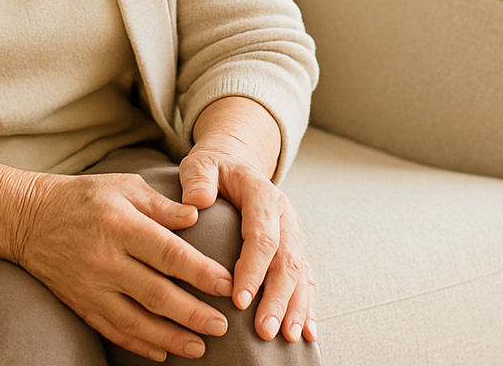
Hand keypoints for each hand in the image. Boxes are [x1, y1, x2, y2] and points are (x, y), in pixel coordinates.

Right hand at [11, 170, 234, 360]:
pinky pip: (111, 330)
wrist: (27, 218)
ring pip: (135, 320)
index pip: (168, 253)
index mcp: (121, 225)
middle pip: (155, 293)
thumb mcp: (124, 185)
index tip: (226, 285)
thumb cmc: (84, 196)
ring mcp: (90, 286)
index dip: (200, 272)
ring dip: (170, 337)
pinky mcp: (79, 303)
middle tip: (222, 326)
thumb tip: (198, 216)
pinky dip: (138, 344)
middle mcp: (105, 259)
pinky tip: (162, 352)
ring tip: (199, 347)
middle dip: (192, 314)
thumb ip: (162, 205)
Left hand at [179, 140, 318, 344]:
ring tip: (286, 337)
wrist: (236, 164)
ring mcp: (292, 233)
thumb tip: (196, 200)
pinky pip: (305, 278)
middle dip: (277, 298)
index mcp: (262, 194)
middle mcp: (284, 215)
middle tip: (264, 330)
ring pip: (300, 273)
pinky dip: (306, 306)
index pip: (261, 235)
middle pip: (286, 260)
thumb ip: (198, 179)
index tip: (238, 299)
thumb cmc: (214, 170)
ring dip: (295, 307)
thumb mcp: (201, 164)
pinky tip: (305, 332)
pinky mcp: (293, 249)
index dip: (253, 268)